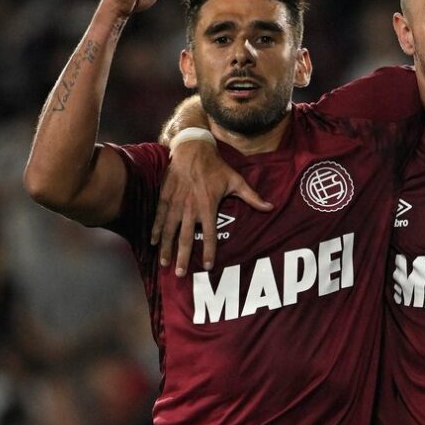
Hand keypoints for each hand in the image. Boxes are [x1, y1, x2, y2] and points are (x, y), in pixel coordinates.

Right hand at [151, 140, 272, 275]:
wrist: (192, 149)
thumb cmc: (216, 167)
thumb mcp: (236, 181)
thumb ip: (252, 197)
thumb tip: (271, 207)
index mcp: (208, 206)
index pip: (208, 234)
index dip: (208, 251)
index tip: (207, 266)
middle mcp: (190, 208)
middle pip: (185, 237)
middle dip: (182, 257)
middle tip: (180, 274)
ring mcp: (175, 203)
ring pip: (169, 230)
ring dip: (166, 248)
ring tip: (164, 263)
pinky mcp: (165, 197)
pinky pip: (159, 217)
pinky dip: (156, 230)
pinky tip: (153, 243)